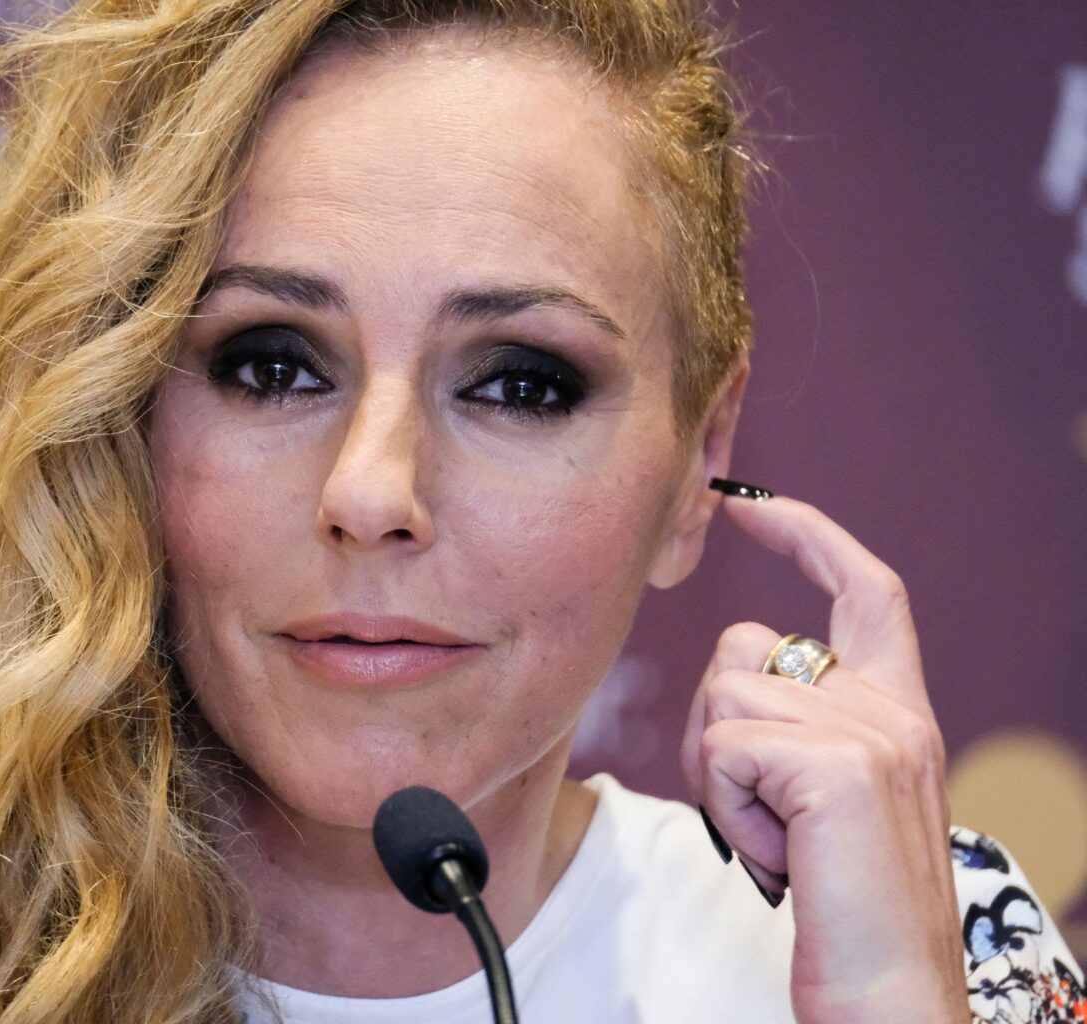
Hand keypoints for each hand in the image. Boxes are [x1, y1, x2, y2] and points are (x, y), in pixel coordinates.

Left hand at [679, 494, 970, 1022]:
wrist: (889, 995)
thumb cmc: (841, 908)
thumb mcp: (822, 800)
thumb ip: (797, 730)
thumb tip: (735, 683)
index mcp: (899, 712)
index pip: (865, 589)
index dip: (808, 533)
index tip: (750, 502)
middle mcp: (893, 709)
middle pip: (742, 649)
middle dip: (713, 725)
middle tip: (754, 810)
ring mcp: (872, 732)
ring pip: (722, 695)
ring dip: (719, 777)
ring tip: (775, 838)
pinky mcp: (838, 764)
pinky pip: (724, 745)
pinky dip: (727, 805)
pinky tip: (775, 853)